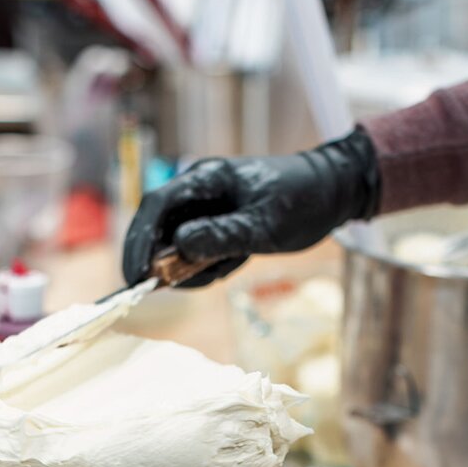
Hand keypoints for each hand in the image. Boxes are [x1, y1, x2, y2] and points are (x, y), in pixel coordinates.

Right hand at [122, 128, 379, 287]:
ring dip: (186, 265)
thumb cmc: (302, 201)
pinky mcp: (214, 221)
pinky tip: (229, 265)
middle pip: (156, 224)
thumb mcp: (266, 226)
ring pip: (173, 240)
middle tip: (152, 288)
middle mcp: (199, 189)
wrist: (331, 191)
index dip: (140, 241)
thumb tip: (180, 245)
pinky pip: (194, 247)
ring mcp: (205, 205)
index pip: (157, 206)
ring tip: (223, 269)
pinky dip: (203, 265)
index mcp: (207, 178)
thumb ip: (222, 235)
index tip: (136, 275)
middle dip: (151, 257)